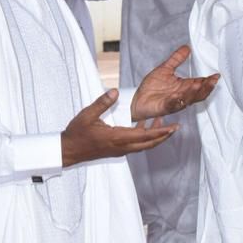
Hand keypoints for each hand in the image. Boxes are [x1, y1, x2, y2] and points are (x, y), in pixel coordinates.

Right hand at [61, 89, 175, 166]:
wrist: (67, 151)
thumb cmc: (76, 134)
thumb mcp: (87, 115)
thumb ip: (102, 103)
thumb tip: (115, 91)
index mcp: (117, 138)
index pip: (145, 136)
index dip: (160, 131)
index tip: (173, 127)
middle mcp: (121, 147)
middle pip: (148, 144)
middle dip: (163, 136)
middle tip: (176, 127)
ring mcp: (119, 150)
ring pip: (143, 146)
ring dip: (154, 137)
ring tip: (163, 124)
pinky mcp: (116, 150)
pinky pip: (135, 145)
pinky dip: (143, 137)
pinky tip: (143, 126)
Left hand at [130, 45, 219, 121]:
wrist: (137, 99)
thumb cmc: (151, 87)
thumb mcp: (165, 68)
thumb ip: (176, 59)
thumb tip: (187, 47)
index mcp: (184, 86)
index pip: (200, 84)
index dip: (209, 81)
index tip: (216, 75)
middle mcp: (182, 95)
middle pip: (198, 94)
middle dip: (206, 88)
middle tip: (212, 81)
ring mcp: (174, 102)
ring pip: (188, 99)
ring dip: (194, 93)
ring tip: (198, 85)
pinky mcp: (164, 107)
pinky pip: (172, 105)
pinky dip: (176, 101)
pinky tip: (179, 95)